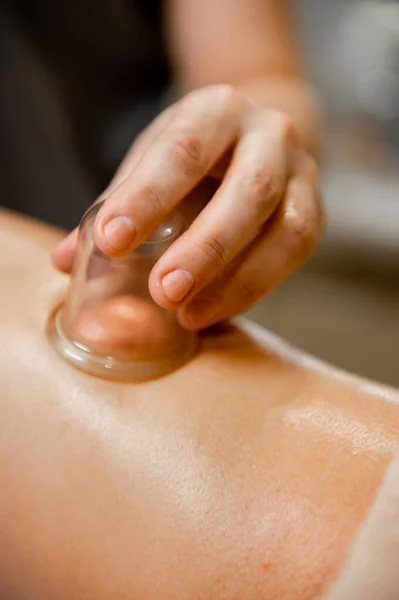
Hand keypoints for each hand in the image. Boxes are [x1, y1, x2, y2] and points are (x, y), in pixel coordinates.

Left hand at [53, 85, 322, 330]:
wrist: (253, 140)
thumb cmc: (193, 156)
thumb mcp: (151, 163)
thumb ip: (115, 205)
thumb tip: (65, 259)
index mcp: (215, 110)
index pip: (182, 149)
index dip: (146, 196)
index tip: (112, 242)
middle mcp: (268, 133)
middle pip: (248, 189)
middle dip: (204, 246)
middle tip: (161, 293)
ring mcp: (300, 171)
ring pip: (284, 227)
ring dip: (236, 277)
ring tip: (188, 314)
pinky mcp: (315, 210)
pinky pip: (295, 252)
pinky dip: (254, 286)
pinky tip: (214, 310)